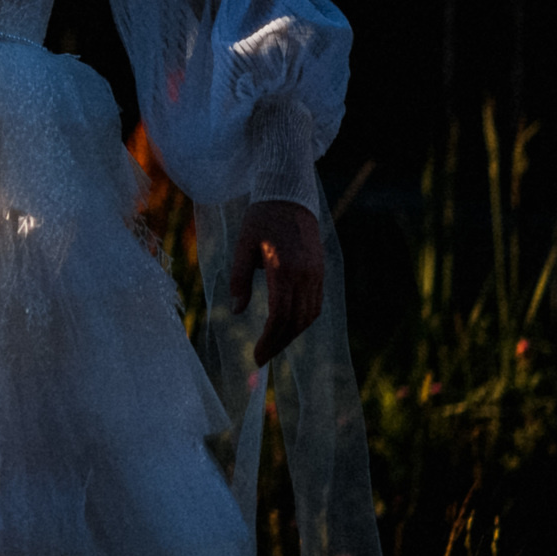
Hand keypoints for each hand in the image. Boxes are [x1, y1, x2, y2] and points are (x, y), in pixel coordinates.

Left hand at [228, 199, 323, 365]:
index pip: (279, 316)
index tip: (256, 357)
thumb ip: (240, 279)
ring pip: (309, 316)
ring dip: (292, 334)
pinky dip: (302, 320)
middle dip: (278, 343)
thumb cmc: (261, 219)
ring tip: (272, 345)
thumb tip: (236, 312)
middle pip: (296, 321)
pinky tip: (288, 327)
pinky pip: (315, 304)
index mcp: (284, 270)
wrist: (289, 197)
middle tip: (261, 358)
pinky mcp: (320, 272)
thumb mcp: (243, 245)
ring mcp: (316, 274)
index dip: (268, 340)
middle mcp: (305, 276)